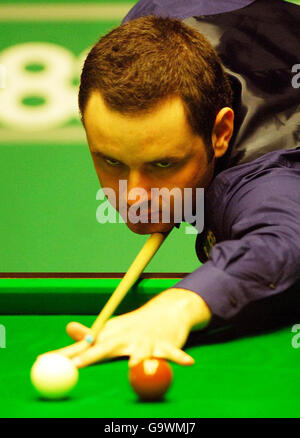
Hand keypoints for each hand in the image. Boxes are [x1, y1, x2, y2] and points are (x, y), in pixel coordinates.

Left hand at [42, 288, 210, 367]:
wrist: (166, 311)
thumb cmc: (135, 326)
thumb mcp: (112, 330)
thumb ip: (91, 337)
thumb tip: (67, 330)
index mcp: (111, 334)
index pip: (86, 345)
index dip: (67, 353)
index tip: (45, 360)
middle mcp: (125, 337)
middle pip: (105, 348)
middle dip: (90, 356)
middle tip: (76, 365)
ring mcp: (145, 340)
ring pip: (141, 351)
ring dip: (139, 359)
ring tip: (136, 366)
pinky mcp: (165, 344)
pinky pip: (172, 353)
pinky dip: (178, 358)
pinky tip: (186, 363)